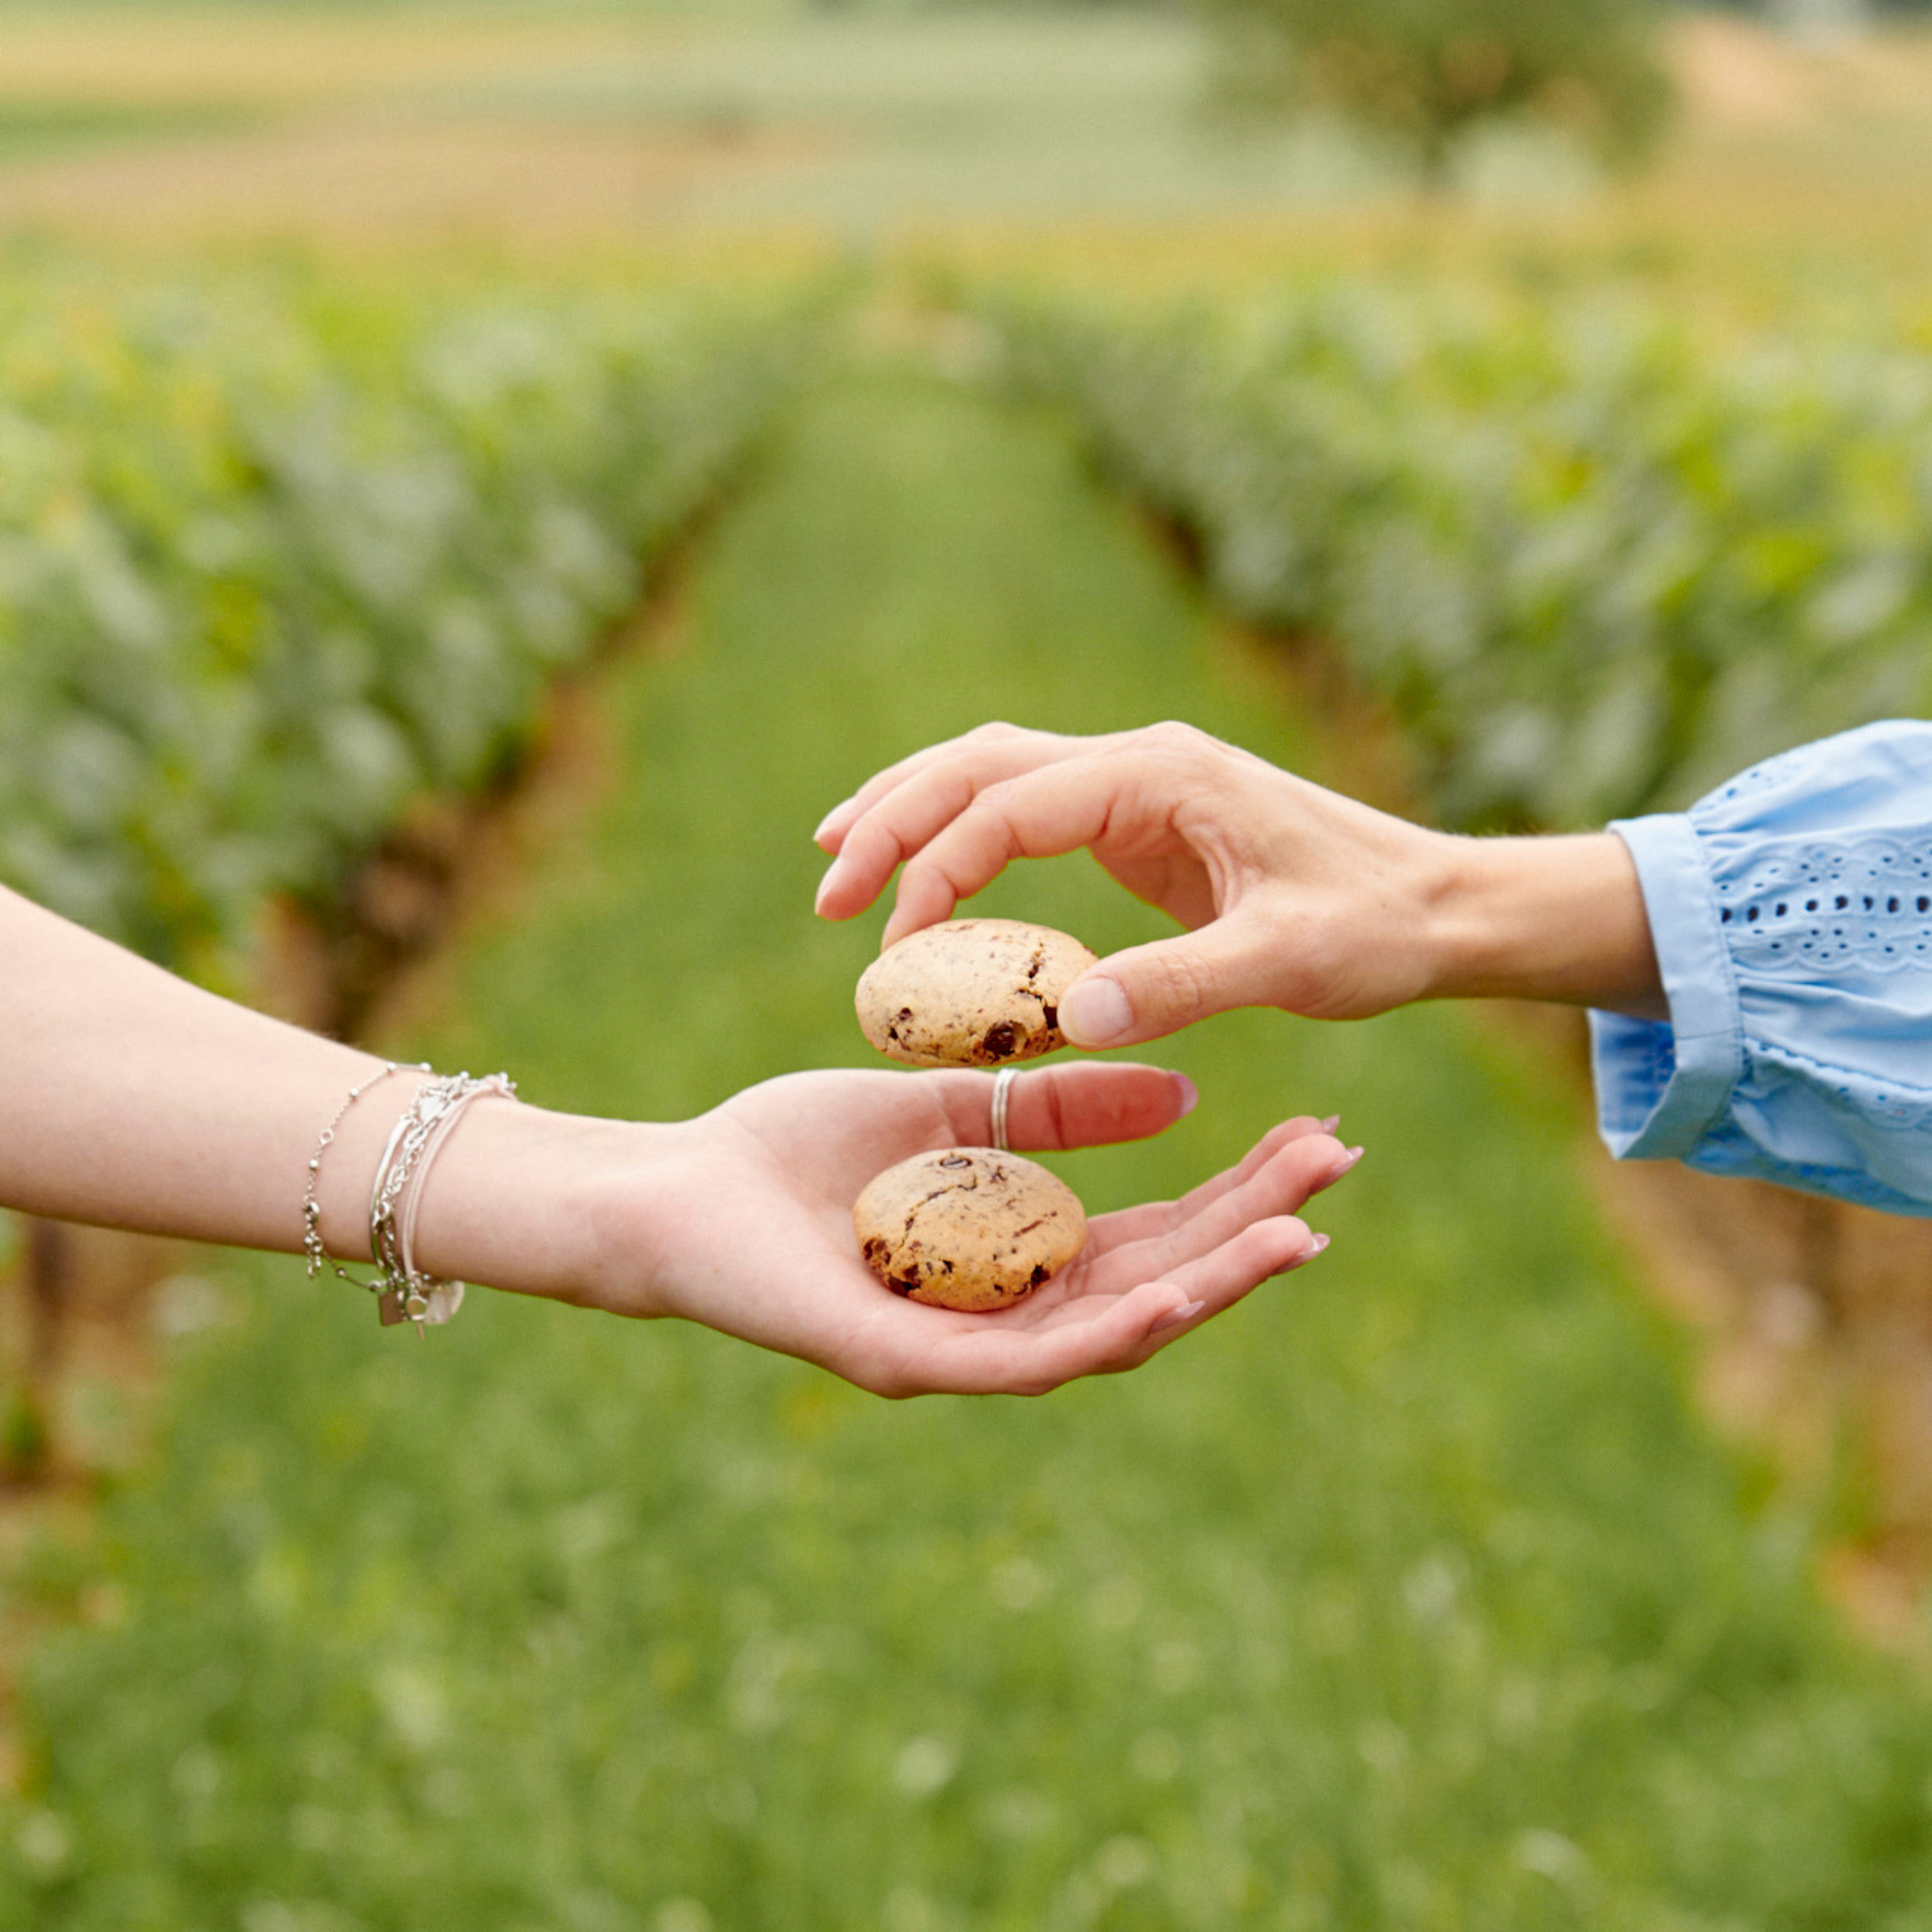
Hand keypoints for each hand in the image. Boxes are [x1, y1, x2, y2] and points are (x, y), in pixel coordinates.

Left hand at [577, 1060, 1350, 1397]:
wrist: (679, 1187)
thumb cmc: (800, 1152)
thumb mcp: (952, 1107)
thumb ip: (1056, 1108)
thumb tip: (1182, 1093)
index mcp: (1018, 1255)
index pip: (1151, 1232)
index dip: (1236, 1192)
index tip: (1314, 1139)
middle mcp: (1006, 1315)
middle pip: (1153, 1285)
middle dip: (1248, 1236)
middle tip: (1335, 1182)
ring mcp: (961, 1348)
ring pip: (1108, 1335)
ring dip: (1206, 1291)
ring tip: (1291, 1242)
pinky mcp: (906, 1363)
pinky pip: (1021, 1362)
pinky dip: (1104, 1333)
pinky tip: (1170, 1298)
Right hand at [813, 721, 1662, 1044]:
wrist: (1439, 904)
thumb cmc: (1375, 928)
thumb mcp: (1286, 963)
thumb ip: (1181, 986)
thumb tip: (1067, 1026)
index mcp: (1161, 778)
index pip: (1011, 804)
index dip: (936, 865)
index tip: (891, 943)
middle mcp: (1137, 764)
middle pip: (978, 764)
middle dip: (894, 819)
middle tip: (827, 893)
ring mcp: (1135, 787)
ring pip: (991, 774)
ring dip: (914, 813)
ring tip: (838, 866)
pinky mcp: (1138, 823)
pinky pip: (1024, 814)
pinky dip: (962, 839)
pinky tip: (930, 888)